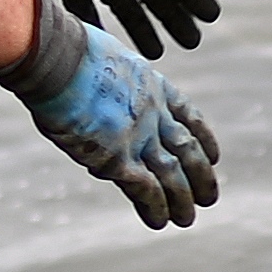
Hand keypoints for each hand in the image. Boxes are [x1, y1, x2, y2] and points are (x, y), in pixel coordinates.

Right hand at [0, 2, 220, 229]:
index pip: (188, 116)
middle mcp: (153, 113)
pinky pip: (145, 189)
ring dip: (182, 200)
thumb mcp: (102, 56)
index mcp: (152, 85)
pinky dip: (155, 207)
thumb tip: (98, 84)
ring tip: (187, 219)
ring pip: (173, 175)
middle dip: (201, 176)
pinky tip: (159, 222)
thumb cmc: (65, 49)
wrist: (57, 57)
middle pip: (188, 150)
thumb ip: (111, 77)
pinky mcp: (117, 158)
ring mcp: (138, 136)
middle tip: (210, 197)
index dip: (204, 138)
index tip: (214, 156)